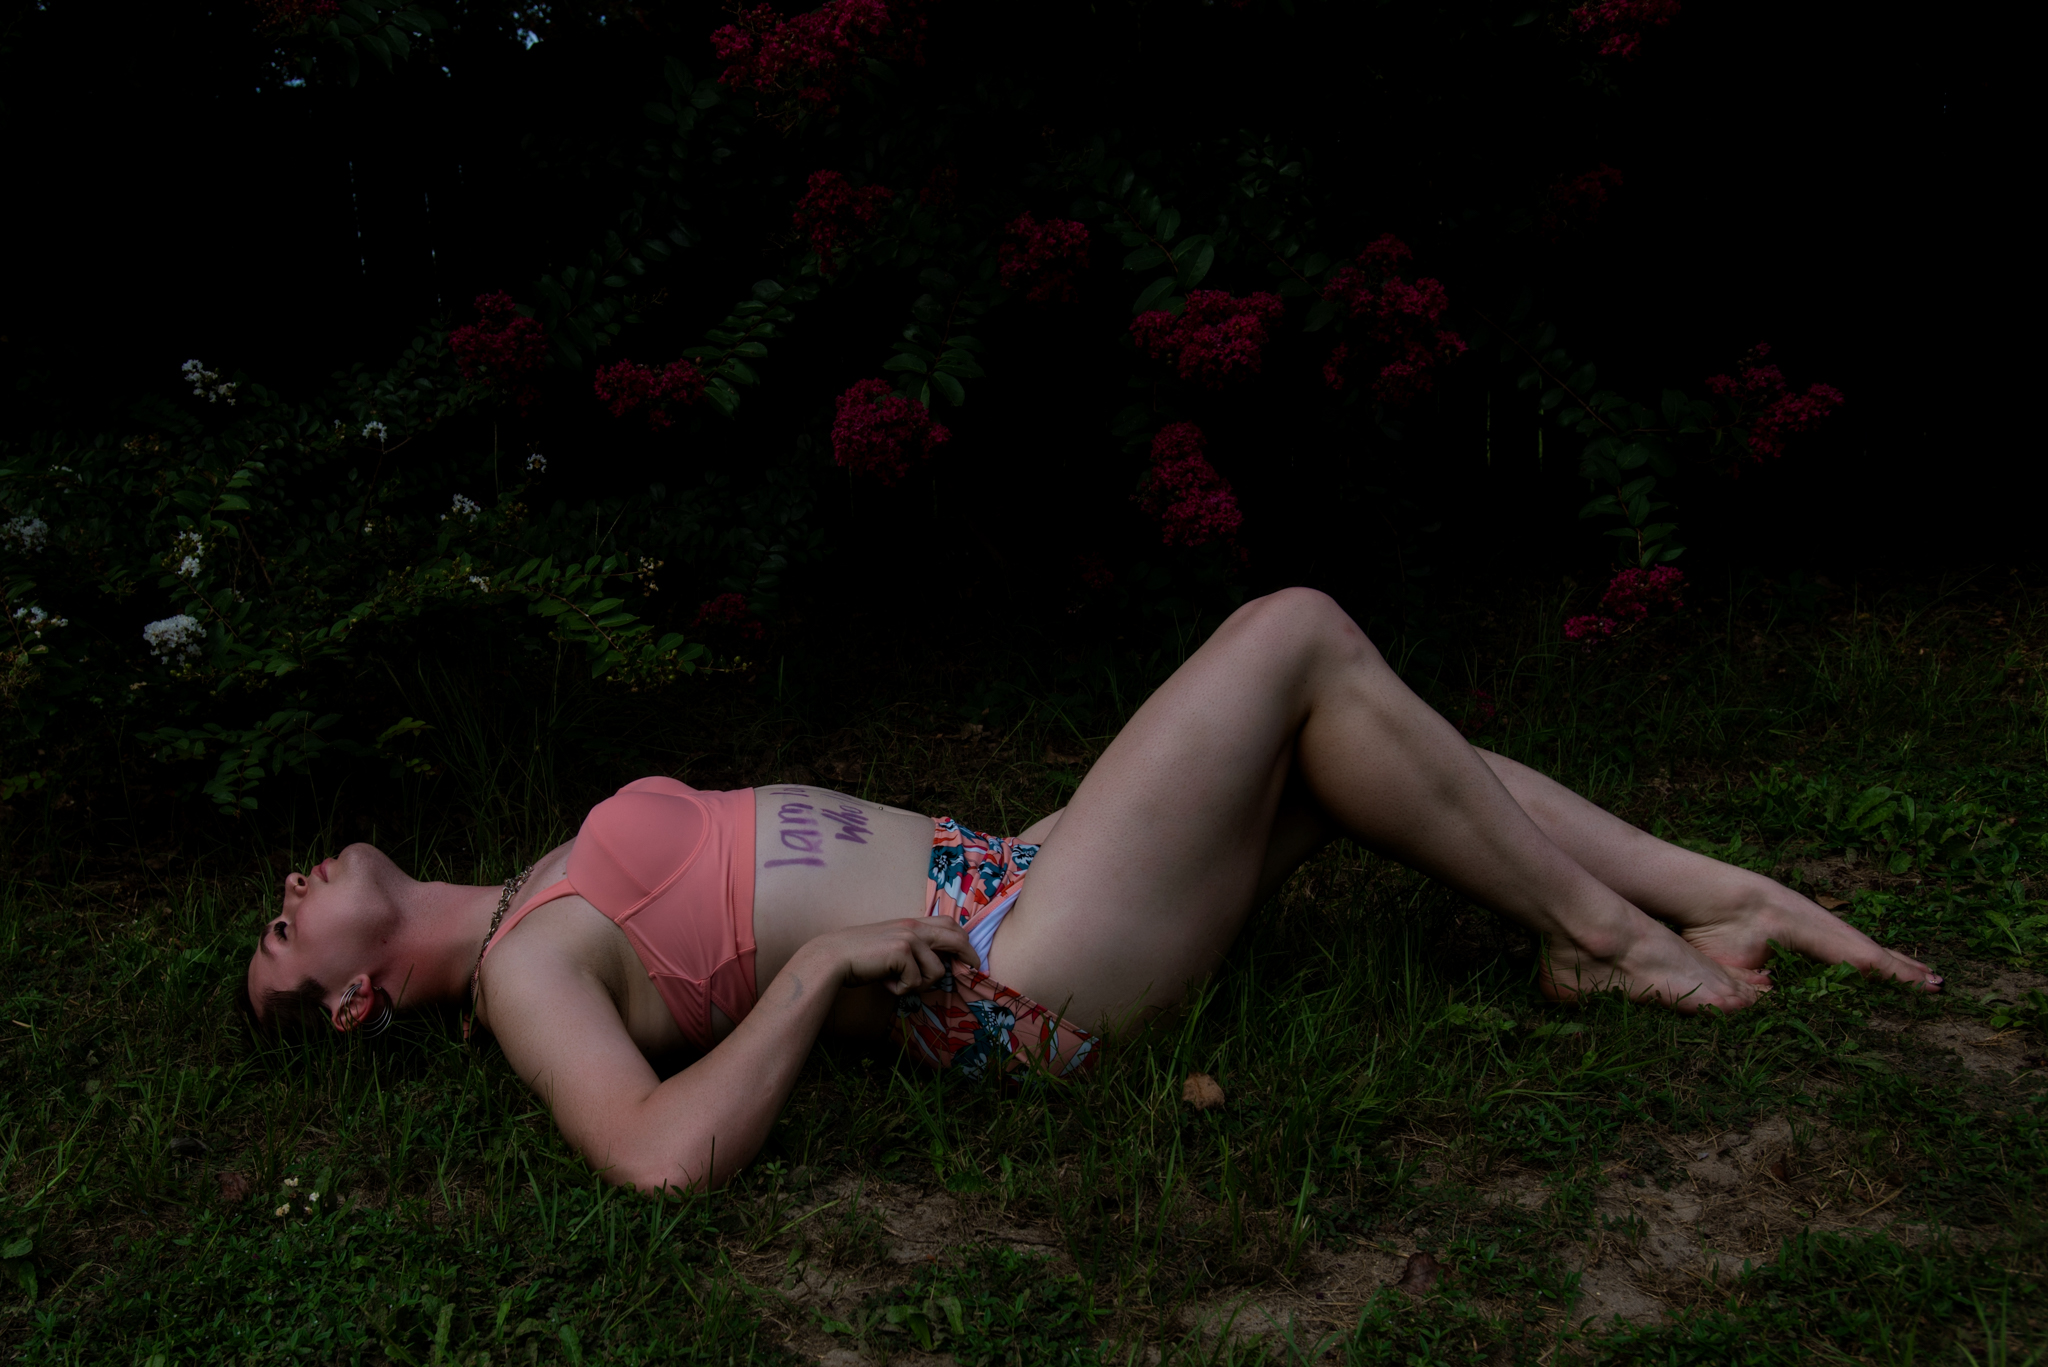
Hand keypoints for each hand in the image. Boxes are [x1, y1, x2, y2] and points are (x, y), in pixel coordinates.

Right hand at [820, 918, 976, 994]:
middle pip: (955, 938)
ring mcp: (909, 938)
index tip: (971, 957)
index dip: (963, 940)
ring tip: (896, 982)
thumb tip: (937, 967)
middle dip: (969, 956)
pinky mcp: (902, 952)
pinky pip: (916, 982)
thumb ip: (912, 949)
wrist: (834, 957)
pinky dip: (901, 990)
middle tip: (973, 969)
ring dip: (919, 985)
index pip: (948, 923)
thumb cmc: (860, 957)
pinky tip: (884, 982)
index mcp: (911, 923)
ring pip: (937, 972)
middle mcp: (914, 927)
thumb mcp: (891, 947)